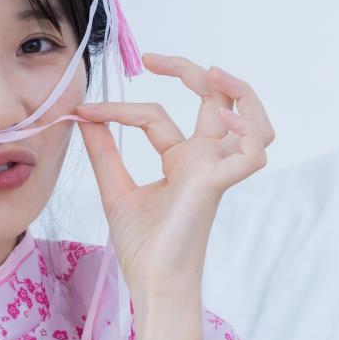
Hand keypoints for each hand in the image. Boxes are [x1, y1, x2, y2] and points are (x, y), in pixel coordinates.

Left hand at [73, 53, 274, 296]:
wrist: (150, 281)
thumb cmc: (142, 247)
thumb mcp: (115, 189)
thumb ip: (104, 152)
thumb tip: (85, 117)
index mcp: (183, 159)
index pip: (156, 115)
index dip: (120, 109)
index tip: (85, 111)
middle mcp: (204, 160)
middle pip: (216, 101)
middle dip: (192, 72)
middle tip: (152, 59)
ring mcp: (216, 170)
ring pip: (253, 121)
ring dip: (240, 92)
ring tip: (212, 72)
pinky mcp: (219, 183)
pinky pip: (253, 152)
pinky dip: (246, 129)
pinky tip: (222, 117)